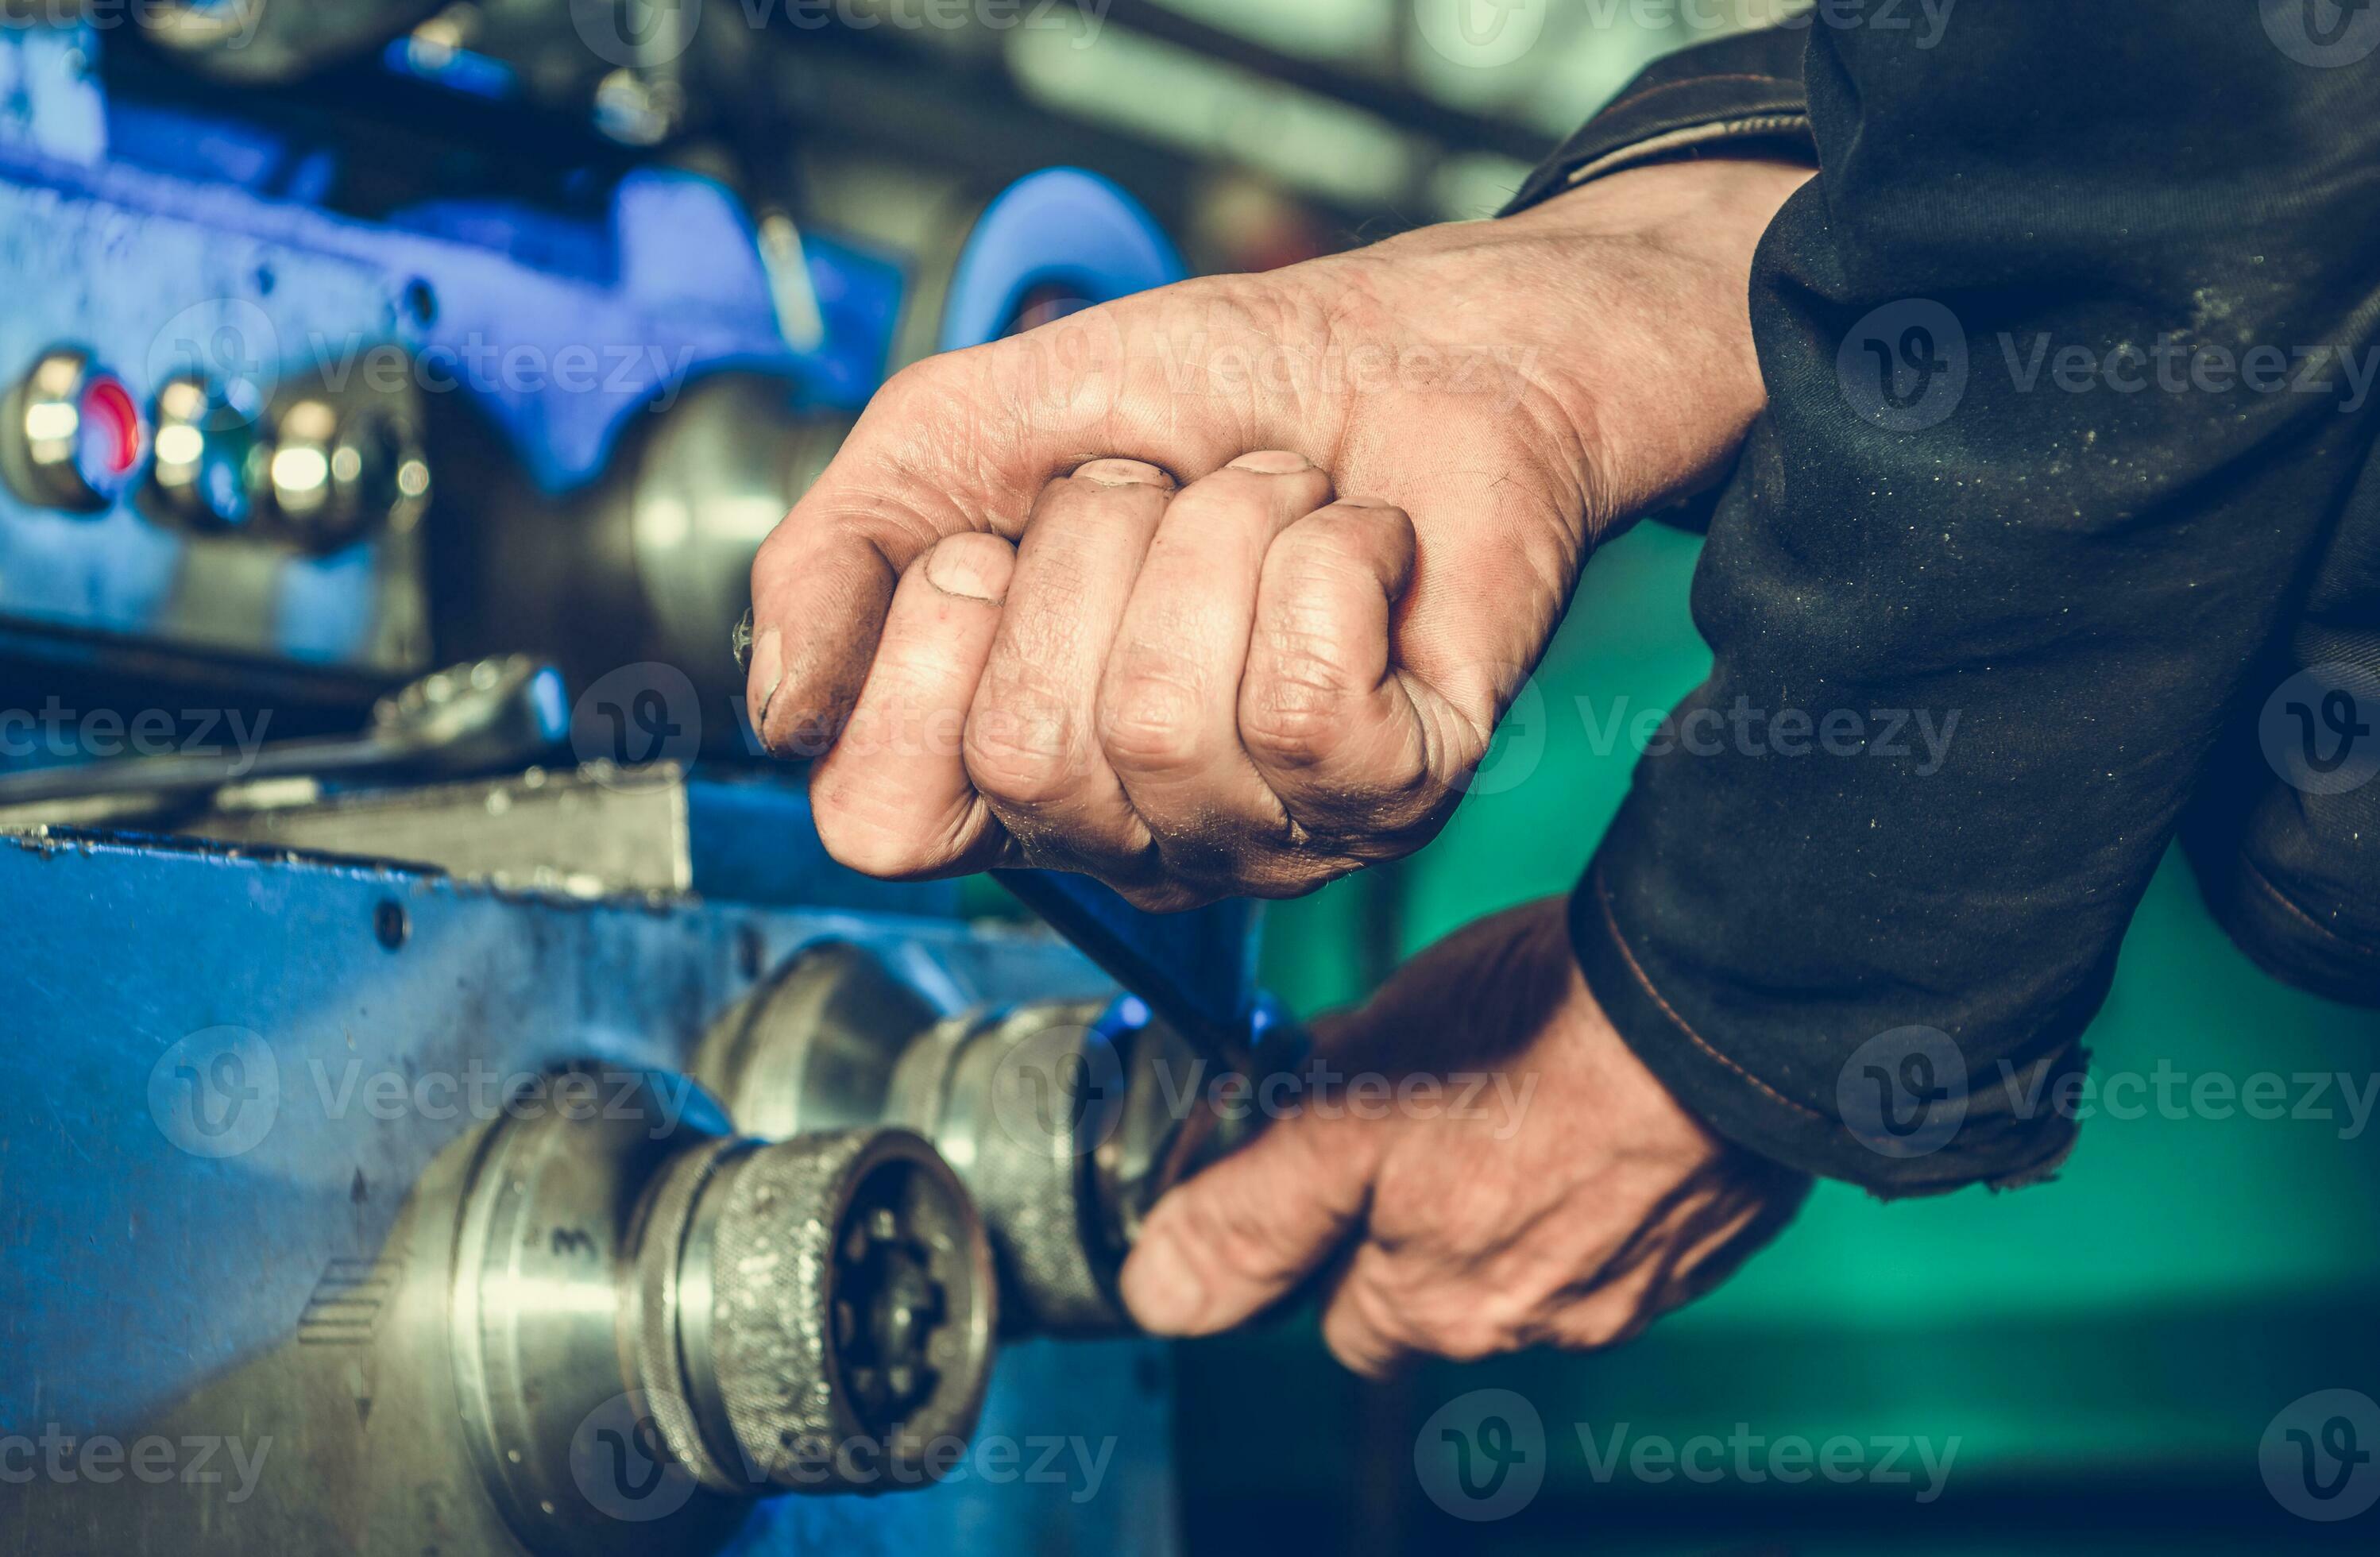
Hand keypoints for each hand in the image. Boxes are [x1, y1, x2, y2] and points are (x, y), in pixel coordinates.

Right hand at [748, 159, 1809, 907]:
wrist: (1415, 342)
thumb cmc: (1213, 396)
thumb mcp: (967, 431)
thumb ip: (835, 555)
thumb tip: (781, 711)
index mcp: (1011, 766)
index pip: (880, 819)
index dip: (921, 657)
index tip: (999, 543)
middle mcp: (1132, 830)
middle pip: (1026, 759)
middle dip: (1089, 555)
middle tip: (1157, 500)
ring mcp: (1266, 829)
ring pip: (1164, 724)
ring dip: (1219, 537)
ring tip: (1269, 504)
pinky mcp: (1393, 792)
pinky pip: (1296, 705)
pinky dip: (1322, 562)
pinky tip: (1352, 545)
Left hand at [1115, 898, 1809, 1373]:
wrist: (1710, 996)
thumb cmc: (1527, 1037)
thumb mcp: (1345, 1111)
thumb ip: (1254, 1214)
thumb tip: (1161, 1295)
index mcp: (1438, 1302)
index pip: (1343, 1322)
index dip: (1324, 1242)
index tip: (1327, 1165)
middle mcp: (1541, 1320)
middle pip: (1442, 1295)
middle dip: (1420, 1224)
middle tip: (1424, 1109)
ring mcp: (1640, 1279)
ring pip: (1537, 1257)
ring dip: (1515, 1194)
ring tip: (1519, 1080)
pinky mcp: (1717, 1224)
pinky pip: (1635, 1219)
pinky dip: (1608, 1172)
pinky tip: (1600, 1092)